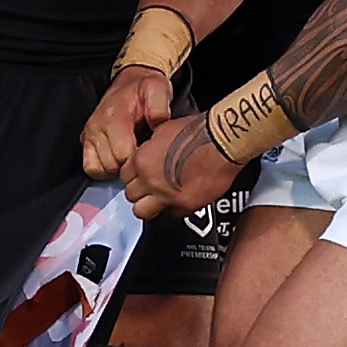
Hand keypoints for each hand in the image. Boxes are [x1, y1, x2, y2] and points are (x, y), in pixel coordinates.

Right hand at [82, 66, 174, 178]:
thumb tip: (157, 124)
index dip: (139, 162)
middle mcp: (97, 126)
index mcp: (115, 116)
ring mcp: (89, 134)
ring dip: (115, 168)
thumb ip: (159, 107)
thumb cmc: (143, 88)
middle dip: (128, 167)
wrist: (130, 81)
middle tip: (141, 158)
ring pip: (99, 169)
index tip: (149, 156)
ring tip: (129, 158)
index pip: (123, 155)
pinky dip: (103, 169)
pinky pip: (90, 167)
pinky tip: (117, 160)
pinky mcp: (85, 140)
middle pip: (112, 165)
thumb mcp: (158, 89)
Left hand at [124, 109, 244, 219]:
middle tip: (149, 187)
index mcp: (142, 161)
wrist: (223, 141)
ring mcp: (167, 196)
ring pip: (142, 212)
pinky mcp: (185, 206)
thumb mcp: (162, 131)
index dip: (133, 176)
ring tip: (159, 198)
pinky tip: (179, 199)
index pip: (123, 177)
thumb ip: (148, 149)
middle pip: (131, 195)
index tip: (139, 176)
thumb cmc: (199, 132)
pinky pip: (170, 215)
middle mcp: (151, 181)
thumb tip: (146, 156)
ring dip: (149, 206)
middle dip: (139, 191)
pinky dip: (172, 210)